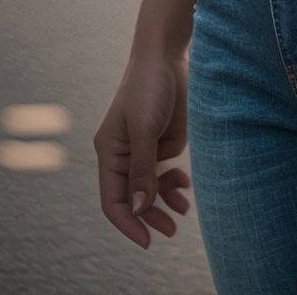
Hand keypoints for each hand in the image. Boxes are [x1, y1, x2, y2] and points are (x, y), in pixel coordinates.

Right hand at [94, 51, 191, 249]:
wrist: (168, 54)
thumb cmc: (149, 86)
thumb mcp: (144, 128)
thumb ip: (143, 168)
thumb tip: (140, 207)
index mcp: (110, 152)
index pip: (113, 199)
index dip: (128, 222)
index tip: (147, 240)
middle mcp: (125, 154)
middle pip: (133, 198)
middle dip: (150, 216)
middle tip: (171, 230)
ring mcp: (145, 148)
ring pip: (152, 188)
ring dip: (165, 202)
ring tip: (183, 209)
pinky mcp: (164, 140)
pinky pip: (166, 172)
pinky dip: (175, 183)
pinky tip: (185, 184)